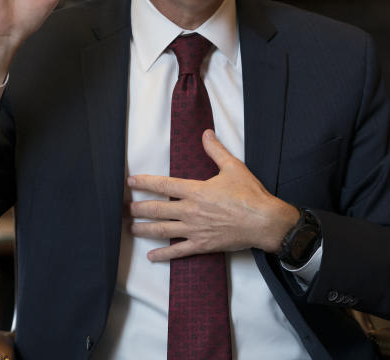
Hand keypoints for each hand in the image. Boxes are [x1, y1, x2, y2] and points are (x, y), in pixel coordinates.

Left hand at [127, 130, 298, 260]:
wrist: (264, 222)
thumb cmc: (250, 194)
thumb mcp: (233, 167)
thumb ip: (216, 150)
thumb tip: (206, 133)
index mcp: (196, 191)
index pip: (164, 185)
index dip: (145, 183)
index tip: (130, 182)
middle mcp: (191, 211)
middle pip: (157, 209)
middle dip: (139, 208)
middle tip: (125, 208)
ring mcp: (195, 230)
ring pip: (162, 230)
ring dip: (144, 229)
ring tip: (131, 228)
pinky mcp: (202, 245)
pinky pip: (178, 251)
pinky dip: (163, 254)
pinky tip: (152, 256)